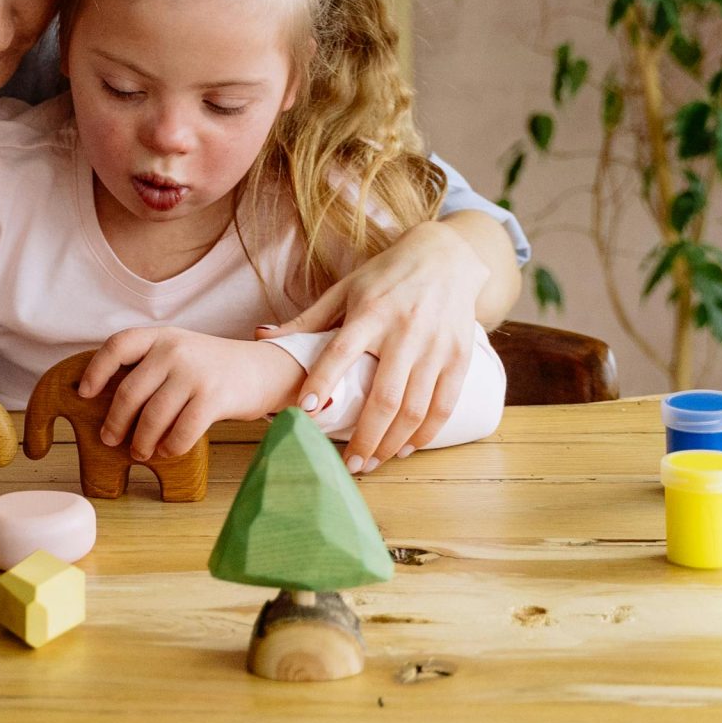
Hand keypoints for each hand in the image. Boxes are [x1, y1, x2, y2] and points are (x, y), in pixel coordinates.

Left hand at [77, 326, 302, 462]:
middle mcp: (175, 350)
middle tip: (111, 439)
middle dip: (116, 422)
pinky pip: (181, 431)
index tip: (84, 394)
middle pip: (130, 392)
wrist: (263, 369)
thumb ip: (151, 366)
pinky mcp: (214, 397)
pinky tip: (167, 451)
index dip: (96, 371)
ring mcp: (195, 373)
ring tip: (140, 451)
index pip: (118, 346)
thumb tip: (112, 403)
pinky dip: (169, 447)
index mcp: (162, 337)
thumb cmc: (213, 368)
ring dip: (141, 441)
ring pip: (153, 417)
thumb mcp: (181, 351)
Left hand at [259, 220, 487, 473]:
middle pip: (384, 397)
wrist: (446, 256)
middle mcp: (404, 331)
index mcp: (370, 311)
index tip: (305, 411)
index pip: (342, 352)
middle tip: (349, 466)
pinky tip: (406, 447)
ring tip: (372, 462)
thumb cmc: (386, 275)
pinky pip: (444, 405)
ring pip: (414, 408)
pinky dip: (425, 433)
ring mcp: (435, 346)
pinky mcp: (459, 357)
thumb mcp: (345, 288)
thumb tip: (261, 337)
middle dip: (365, 438)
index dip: (323, 381)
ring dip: (392, 443)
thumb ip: (308, 320)